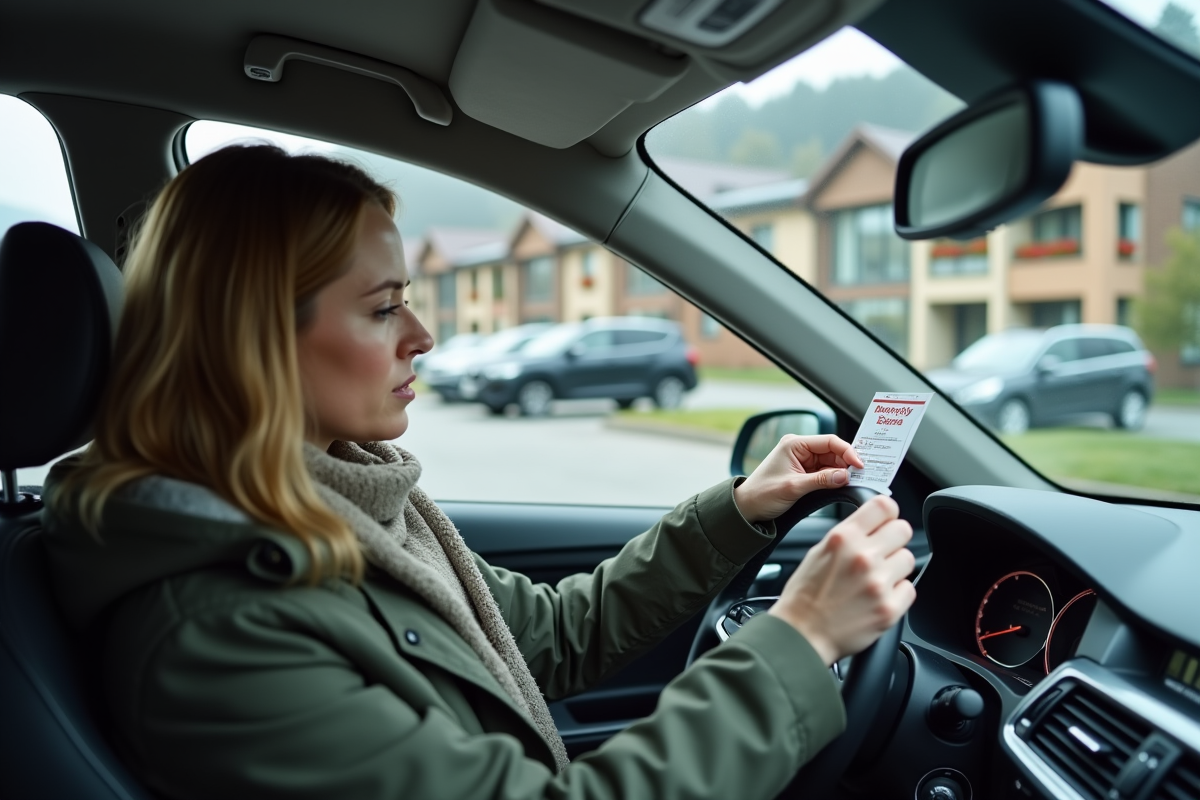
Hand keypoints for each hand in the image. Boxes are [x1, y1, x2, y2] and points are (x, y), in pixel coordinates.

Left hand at [733, 434, 863, 523]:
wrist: (747, 507)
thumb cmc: (762, 494)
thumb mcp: (794, 487)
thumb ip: (821, 480)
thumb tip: (845, 476)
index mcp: (794, 444)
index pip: (829, 441)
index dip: (847, 451)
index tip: (860, 465)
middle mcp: (800, 448)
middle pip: (833, 451)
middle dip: (847, 463)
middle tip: (861, 476)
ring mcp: (803, 460)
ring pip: (832, 463)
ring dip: (842, 472)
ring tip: (853, 482)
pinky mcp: (805, 472)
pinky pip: (826, 472)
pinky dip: (835, 478)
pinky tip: (843, 484)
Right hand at [767, 495, 915, 665]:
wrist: (801, 635)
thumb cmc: (804, 597)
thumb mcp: (818, 553)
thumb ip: (847, 536)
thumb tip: (871, 525)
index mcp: (843, 538)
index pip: (884, 506)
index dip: (888, 514)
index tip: (886, 521)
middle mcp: (863, 556)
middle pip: (903, 529)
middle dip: (893, 540)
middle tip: (882, 552)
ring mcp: (879, 583)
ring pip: (908, 559)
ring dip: (895, 568)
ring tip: (875, 579)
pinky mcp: (889, 608)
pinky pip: (909, 589)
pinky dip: (896, 593)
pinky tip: (877, 598)